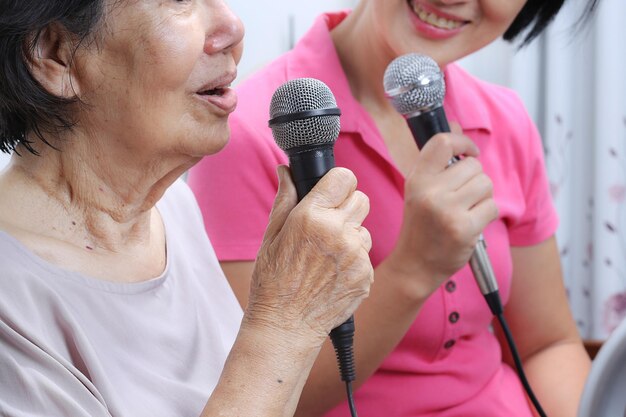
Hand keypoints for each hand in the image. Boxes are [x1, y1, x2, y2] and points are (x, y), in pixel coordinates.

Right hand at [244, 165, 372, 344]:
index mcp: (312, 216)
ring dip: (351, 235)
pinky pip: (366, 255)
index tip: (330, 193)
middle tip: (327, 225)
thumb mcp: (270, 237)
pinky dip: (353, 261)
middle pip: (361, 199)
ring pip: (365, 229)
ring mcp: (355, 255)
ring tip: (326, 256)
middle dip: (346, 207)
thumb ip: (285, 199)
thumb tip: (286, 171)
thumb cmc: (272, 282)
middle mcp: (338, 232)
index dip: (337, 183)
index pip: (344, 177)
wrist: (286, 327)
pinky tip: (332, 274)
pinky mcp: (366, 275)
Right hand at [388, 124, 497, 297]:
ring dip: (482, 197)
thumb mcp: (419, 190)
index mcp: (417, 179)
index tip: (469, 152)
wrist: (415, 265)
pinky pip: (492, 207)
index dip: (462, 141)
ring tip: (465, 211)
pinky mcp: (464, 228)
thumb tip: (457, 127)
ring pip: (485, 184)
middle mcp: (430, 192)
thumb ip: (438, 161)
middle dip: (474, 179)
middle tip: (461, 198)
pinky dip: (486, 215)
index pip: (443, 142)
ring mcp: (447, 211)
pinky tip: (470, 224)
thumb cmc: (421, 226)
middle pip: (473, 166)